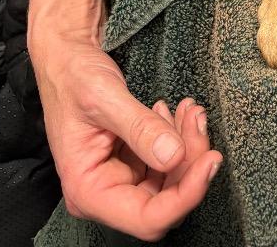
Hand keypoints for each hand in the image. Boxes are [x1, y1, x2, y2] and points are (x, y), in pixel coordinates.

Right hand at [31, 31, 221, 239]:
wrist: (67, 58)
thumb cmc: (73, 76)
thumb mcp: (105, 97)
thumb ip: (140, 128)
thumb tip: (174, 155)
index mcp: (87, 191)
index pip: (146, 218)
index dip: (184, 197)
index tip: (209, 161)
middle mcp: (103, 193)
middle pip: (164, 200)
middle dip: (189, 162)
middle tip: (197, 121)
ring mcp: (119, 178)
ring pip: (169, 181)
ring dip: (188, 147)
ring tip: (190, 111)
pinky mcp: (131, 162)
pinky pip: (165, 162)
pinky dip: (179, 138)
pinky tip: (177, 113)